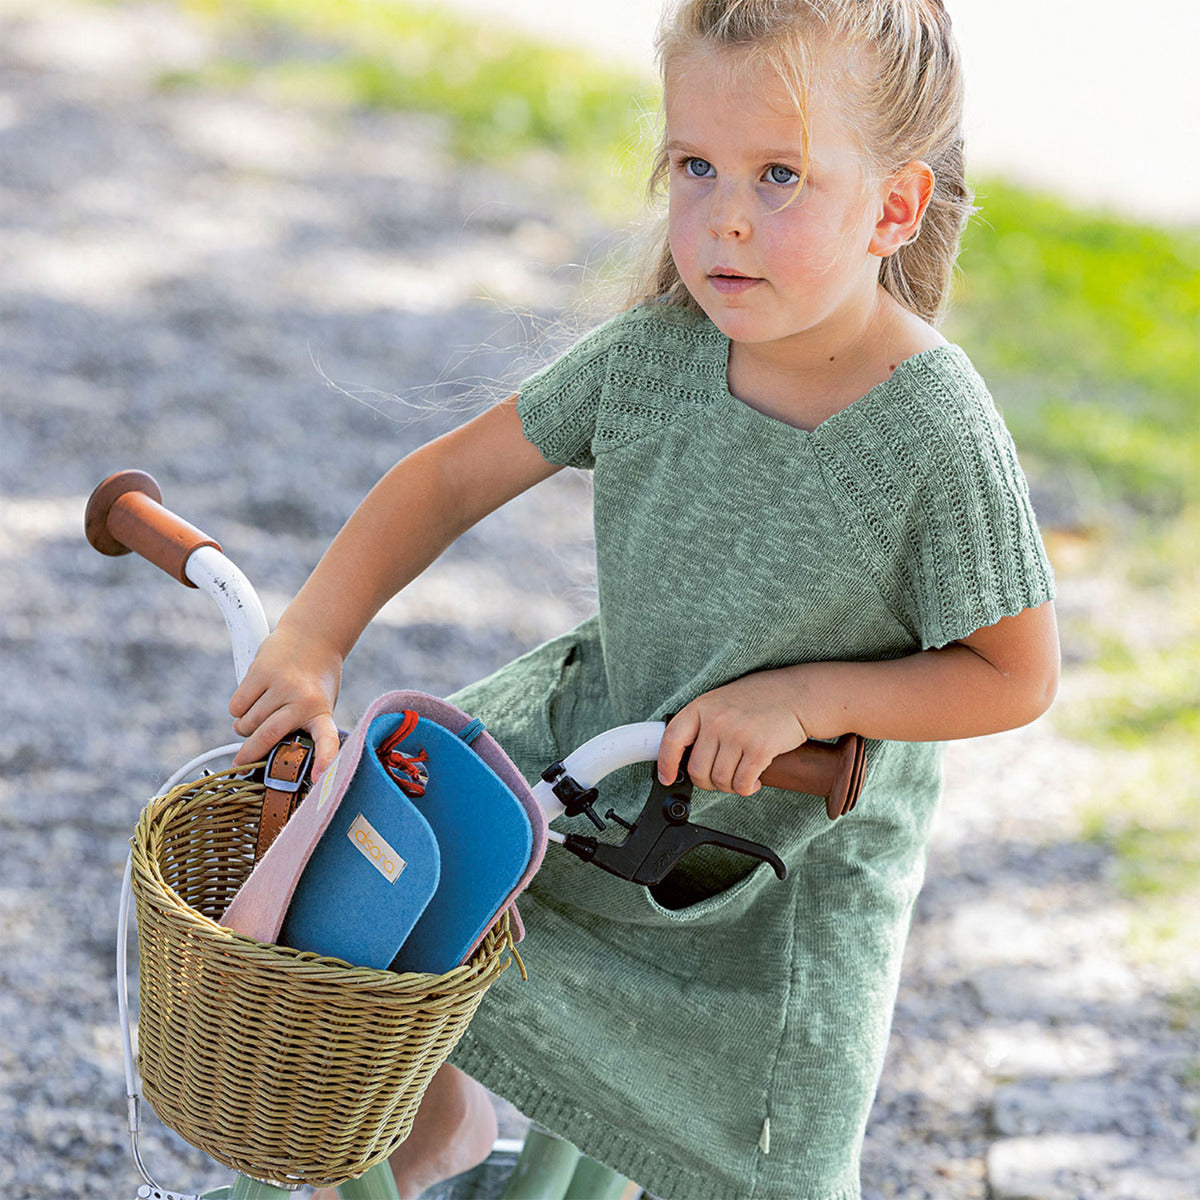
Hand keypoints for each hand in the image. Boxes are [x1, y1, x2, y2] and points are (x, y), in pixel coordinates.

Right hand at [229, 625, 343, 775]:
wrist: (312, 637)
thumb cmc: (313, 681)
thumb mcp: (318, 705)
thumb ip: (298, 728)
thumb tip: (269, 757)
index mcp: (321, 712)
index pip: (326, 739)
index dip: (323, 760)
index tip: (318, 779)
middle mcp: (302, 699)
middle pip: (267, 736)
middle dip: (249, 755)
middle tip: (241, 763)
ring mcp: (281, 684)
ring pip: (247, 722)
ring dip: (244, 726)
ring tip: (258, 715)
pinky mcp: (260, 671)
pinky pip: (236, 706)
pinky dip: (237, 710)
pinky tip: (251, 700)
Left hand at [657, 669, 816, 795]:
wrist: (796, 694)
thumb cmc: (759, 699)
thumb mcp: (721, 702)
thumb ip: (703, 725)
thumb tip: (685, 759)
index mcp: (702, 707)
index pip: (672, 740)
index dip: (666, 764)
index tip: (667, 777)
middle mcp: (717, 720)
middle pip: (697, 770)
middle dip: (708, 782)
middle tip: (720, 778)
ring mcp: (738, 734)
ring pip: (720, 780)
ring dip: (730, 786)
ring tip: (740, 777)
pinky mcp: (760, 749)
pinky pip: (742, 784)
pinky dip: (746, 789)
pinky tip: (754, 780)